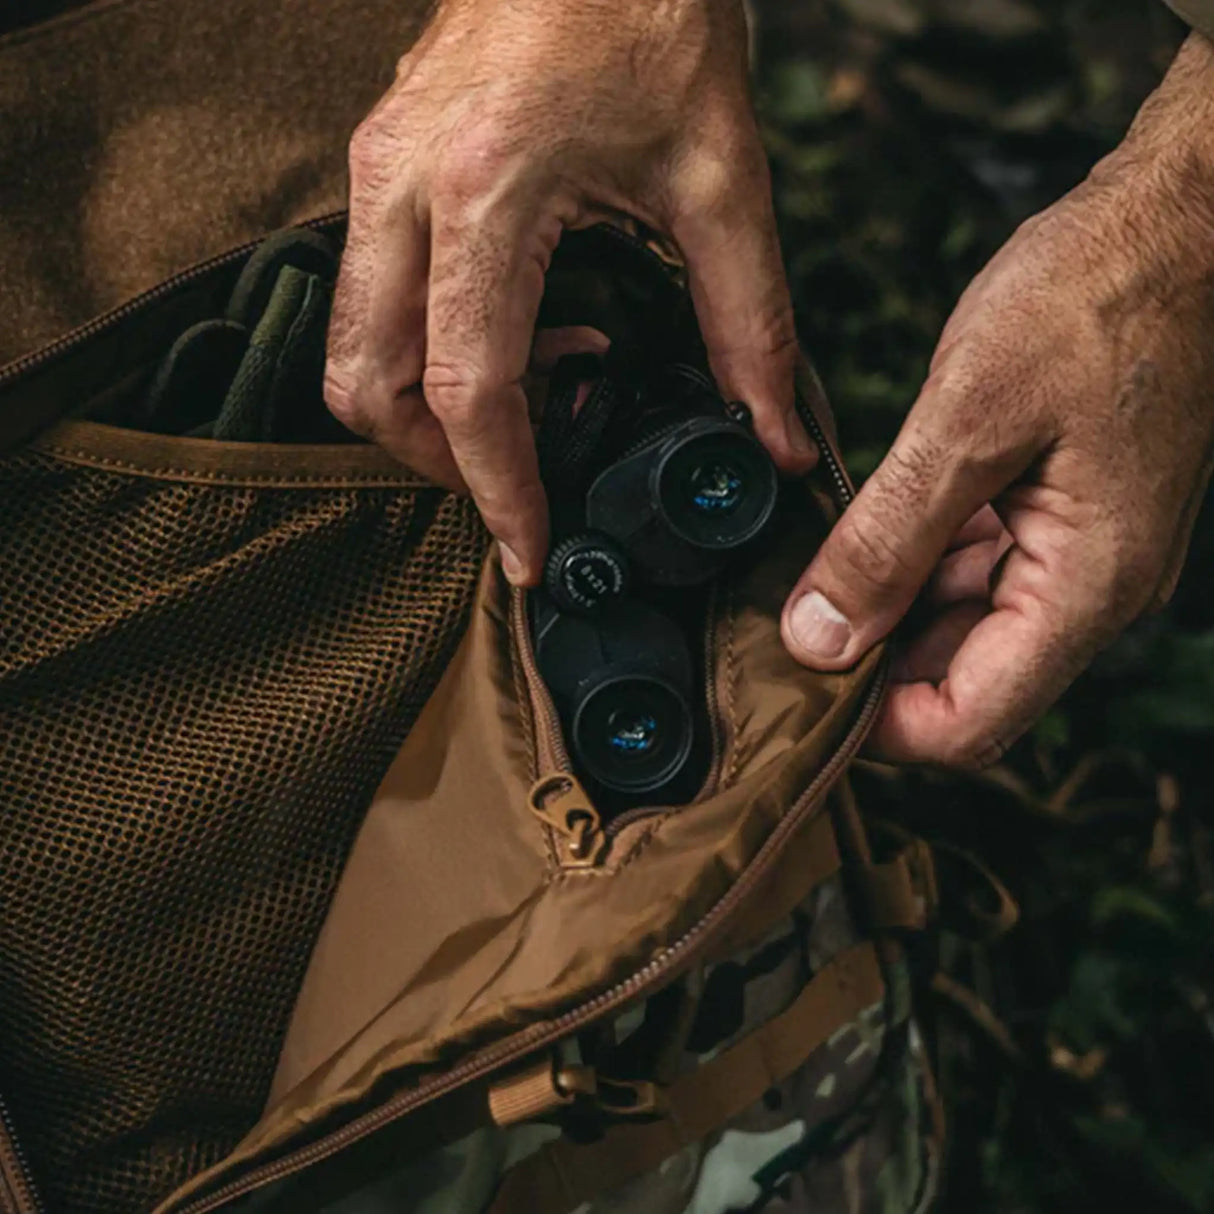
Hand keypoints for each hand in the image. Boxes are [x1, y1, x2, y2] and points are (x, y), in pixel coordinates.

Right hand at [323, 0, 814, 584]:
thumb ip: (749, 321)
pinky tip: (520, 328)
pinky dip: (427, 347)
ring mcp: (376, 170)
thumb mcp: (721, 176)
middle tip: (520, 479)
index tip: (530, 549)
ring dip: (426, 407)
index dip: (498, 489)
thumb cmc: (652, 13)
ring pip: (350, 347)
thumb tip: (771, 434)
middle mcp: (403, 187)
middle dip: (438, 460)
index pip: (468, 390)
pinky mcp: (380, 163)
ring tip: (536, 395)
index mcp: (485, 191)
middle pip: (369, 386)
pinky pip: (371, 295)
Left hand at [782, 33, 1213, 767]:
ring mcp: (1080, 558)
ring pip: (963, 632)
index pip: (968, 723)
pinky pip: (977, 575)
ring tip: (808, 573)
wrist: (1177, 223)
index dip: (874, 726)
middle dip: (868, 668)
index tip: (794, 687)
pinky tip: (863, 530)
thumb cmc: (1093, 297)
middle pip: (962, 685)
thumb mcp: (969, 418)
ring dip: (886, 614)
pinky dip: (915, 566)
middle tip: (780, 625)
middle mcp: (1091, 593)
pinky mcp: (1062, 520)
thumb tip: (816, 640)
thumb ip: (888, 541)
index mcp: (1083, 587)